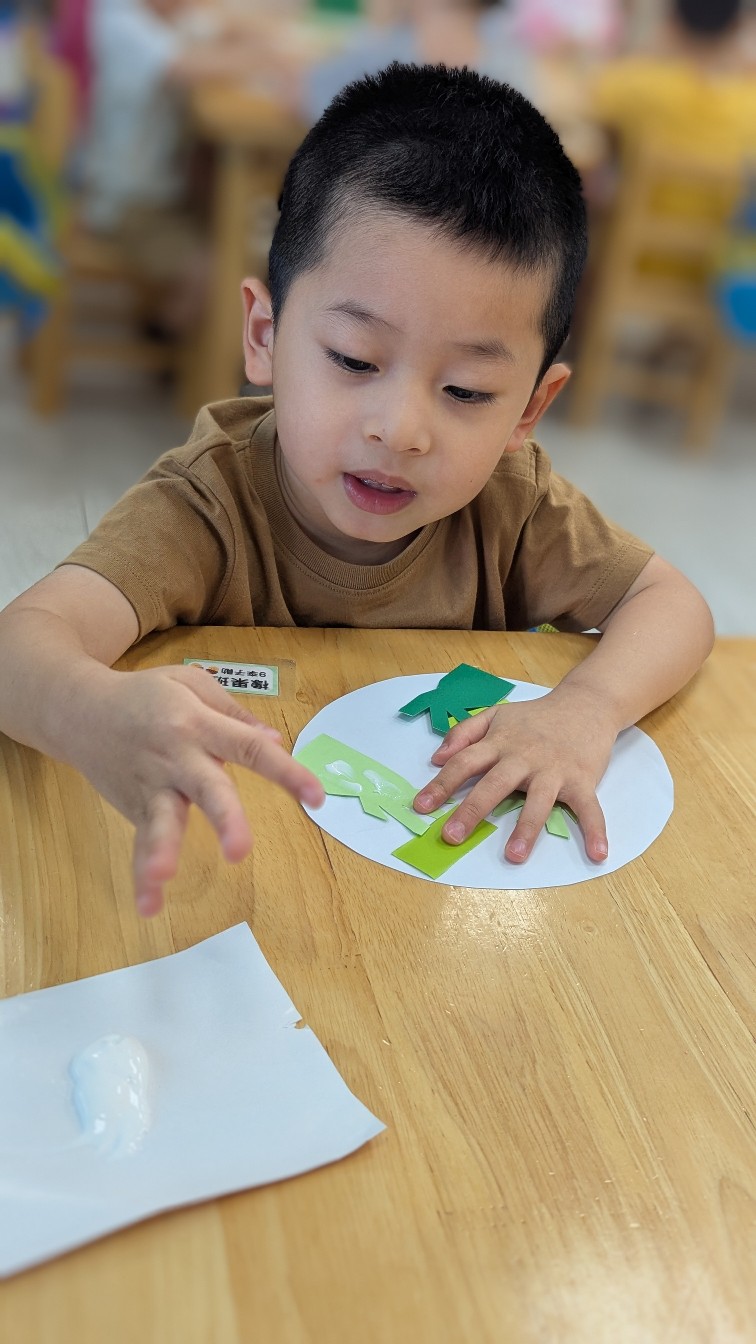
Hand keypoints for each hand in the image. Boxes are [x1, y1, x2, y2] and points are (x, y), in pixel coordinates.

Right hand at [71, 664, 323, 916]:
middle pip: (206, 788)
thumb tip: (275, 743)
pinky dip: (142, 874)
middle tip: (240, 850)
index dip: (286, 772)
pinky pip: (143, 842)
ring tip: (164, 876)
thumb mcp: (191, 684)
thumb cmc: (145, 695)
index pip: (249, 748)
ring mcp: (151, 786)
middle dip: (224, 819)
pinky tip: (149, 904)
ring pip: (161, 821)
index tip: (318, 797)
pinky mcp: (134, 808)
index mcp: (197, 723)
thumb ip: (234, 714)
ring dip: (163, 850)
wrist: (78, 711)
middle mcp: (175, 756)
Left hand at [412, 686, 617, 863]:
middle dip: (472, 810)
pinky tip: (598, 852)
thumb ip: (464, 732)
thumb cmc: (535, 717)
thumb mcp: (496, 715)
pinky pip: (589, 808)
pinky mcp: (582, 780)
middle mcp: (524, 757)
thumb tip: (436, 758)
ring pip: (539, 801)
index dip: (441, 784)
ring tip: (513, 855)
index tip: (421, 807)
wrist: (586, 704)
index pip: (464, 763)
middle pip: (494, 784)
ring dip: (527, 828)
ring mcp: (554, 770)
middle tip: (451, 836)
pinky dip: (595, 829)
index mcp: (500, 743)